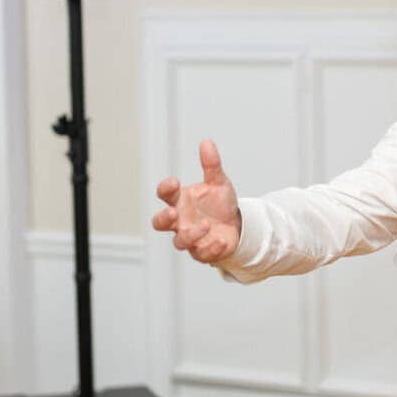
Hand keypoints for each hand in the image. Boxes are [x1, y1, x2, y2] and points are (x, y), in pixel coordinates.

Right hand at [151, 139, 241, 265]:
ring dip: (191, 234)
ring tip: (206, 225)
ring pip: (179, 242)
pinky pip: (201, 254)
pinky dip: (210, 248)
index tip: (174, 182)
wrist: (237, 225)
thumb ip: (211, 165)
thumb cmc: (220, 204)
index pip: (164, 194)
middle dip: (163, 218)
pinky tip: (220, 240)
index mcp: (180, 200)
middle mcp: (181, 220)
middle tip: (174, 213)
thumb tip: (207, 142)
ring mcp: (190, 237)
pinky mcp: (202, 251)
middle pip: (159, 223)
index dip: (165, 189)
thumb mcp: (218, 182)